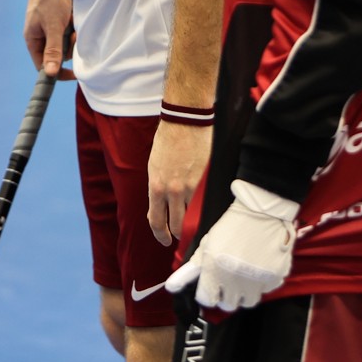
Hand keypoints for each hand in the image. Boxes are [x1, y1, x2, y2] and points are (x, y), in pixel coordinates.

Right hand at [23, 0, 74, 79]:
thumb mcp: (53, 25)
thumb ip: (52, 49)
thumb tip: (49, 73)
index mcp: (33, 38)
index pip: (43, 65)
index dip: (57, 72)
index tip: (75, 75)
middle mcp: (42, 35)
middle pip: (59, 55)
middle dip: (69, 47)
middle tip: (73, 33)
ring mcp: (54, 27)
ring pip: (68, 43)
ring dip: (74, 35)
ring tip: (74, 19)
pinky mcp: (64, 20)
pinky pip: (73, 31)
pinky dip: (77, 26)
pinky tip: (76, 15)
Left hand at [147, 119, 210, 245]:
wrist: (185, 121)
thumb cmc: (167, 142)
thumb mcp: (154, 168)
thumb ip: (158, 189)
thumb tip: (163, 207)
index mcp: (156, 187)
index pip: (156, 221)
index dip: (160, 235)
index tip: (165, 240)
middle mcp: (173, 191)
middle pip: (176, 226)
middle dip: (177, 234)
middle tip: (179, 236)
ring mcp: (192, 187)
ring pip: (193, 218)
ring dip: (192, 223)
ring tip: (192, 224)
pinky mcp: (207, 181)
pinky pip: (206, 204)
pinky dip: (204, 209)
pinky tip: (205, 210)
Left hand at [165, 179, 298, 310]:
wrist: (263, 210)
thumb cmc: (231, 224)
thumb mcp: (207, 243)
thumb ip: (190, 269)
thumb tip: (171, 287)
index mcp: (214, 270)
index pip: (206, 299)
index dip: (207, 292)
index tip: (211, 285)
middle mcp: (235, 279)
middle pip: (227, 304)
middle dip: (225, 294)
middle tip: (228, 278)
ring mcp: (257, 280)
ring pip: (247, 302)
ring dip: (244, 293)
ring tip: (244, 275)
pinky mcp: (275, 278)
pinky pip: (266, 291)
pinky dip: (262, 284)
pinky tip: (259, 267)